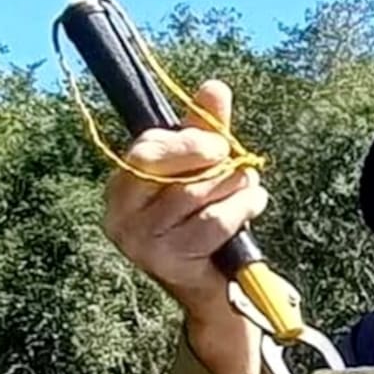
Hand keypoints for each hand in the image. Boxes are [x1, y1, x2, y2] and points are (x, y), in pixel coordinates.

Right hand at [102, 79, 268, 323]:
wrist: (219, 286)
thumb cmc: (207, 222)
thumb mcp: (204, 173)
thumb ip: (206, 132)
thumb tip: (214, 87)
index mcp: (122, 186)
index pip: (146, 148)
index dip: (187, 140)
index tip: (220, 144)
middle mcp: (120, 213)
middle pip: (159, 165)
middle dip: (206, 158)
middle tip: (236, 162)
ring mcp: (139, 241)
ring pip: (194, 193)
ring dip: (234, 186)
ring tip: (252, 188)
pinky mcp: (167, 261)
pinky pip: (211, 223)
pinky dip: (240, 209)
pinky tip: (253, 204)